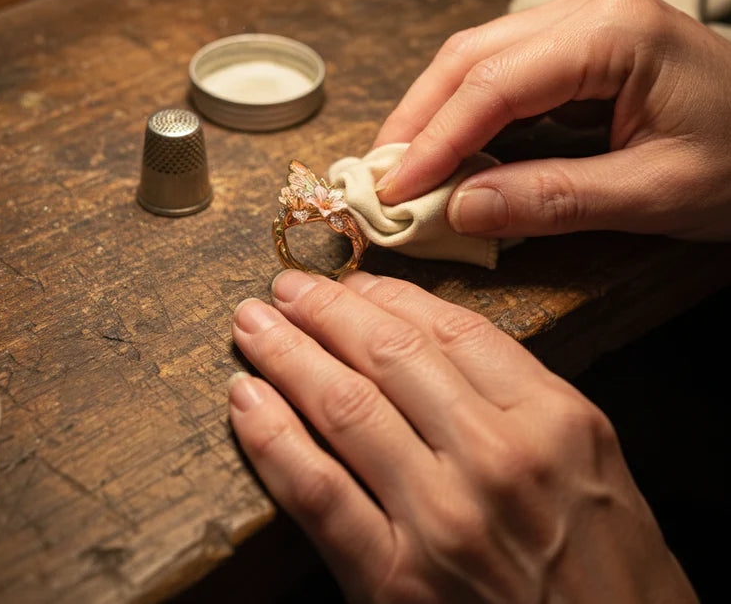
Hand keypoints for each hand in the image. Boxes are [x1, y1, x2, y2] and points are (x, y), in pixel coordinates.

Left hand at [229, 270, 695, 603]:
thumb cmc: (609, 565)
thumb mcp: (588, 458)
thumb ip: (517, 393)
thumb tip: (430, 333)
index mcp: (551, 418)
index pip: (450, 329)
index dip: (388, 295)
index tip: (353, 280)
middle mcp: (495, 457)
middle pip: (388, 354)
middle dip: (326, 309)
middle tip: (288, 287)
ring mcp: (441, 519)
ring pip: (344, 406)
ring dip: (287, 355)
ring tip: (253, 324)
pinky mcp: (393, 582)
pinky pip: (317, 492)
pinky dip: (272, 438)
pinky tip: (246, 399)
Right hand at [373, 0, 730, 240]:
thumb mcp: (657, 193)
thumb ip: (555, 200)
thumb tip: (459, 211)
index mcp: (613, 31)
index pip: (495, 82)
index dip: (436, 140)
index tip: (395, 191)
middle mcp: (586, 6)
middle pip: (470, 56)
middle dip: (417, 120)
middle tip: (380, 179)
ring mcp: (578, 18)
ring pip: (474, 58)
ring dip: (431, 114)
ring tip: (401, 168)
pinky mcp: (572, 42)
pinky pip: (498, 72)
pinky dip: (461, 114)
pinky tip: (443, 150)